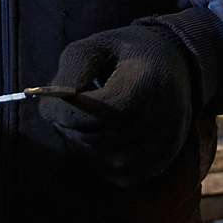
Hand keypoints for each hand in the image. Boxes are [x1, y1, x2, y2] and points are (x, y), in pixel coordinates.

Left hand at [39, 24, 197, 186]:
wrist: (171, 59)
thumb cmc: (125, 51)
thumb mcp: (94, 46)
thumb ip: (70, 74)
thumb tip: (51, 111)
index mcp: (149, 76)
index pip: (110, 110)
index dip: (74, 113)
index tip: (53, 106)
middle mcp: (168, 109)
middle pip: (111, 138)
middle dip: (75, 132)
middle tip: (59, 119)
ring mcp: (171, 135)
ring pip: (118, 162)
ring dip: (86, 152)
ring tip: (75, 131)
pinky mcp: (168, 153)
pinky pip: (129, 176)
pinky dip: (103, 167)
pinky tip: (94, 146)